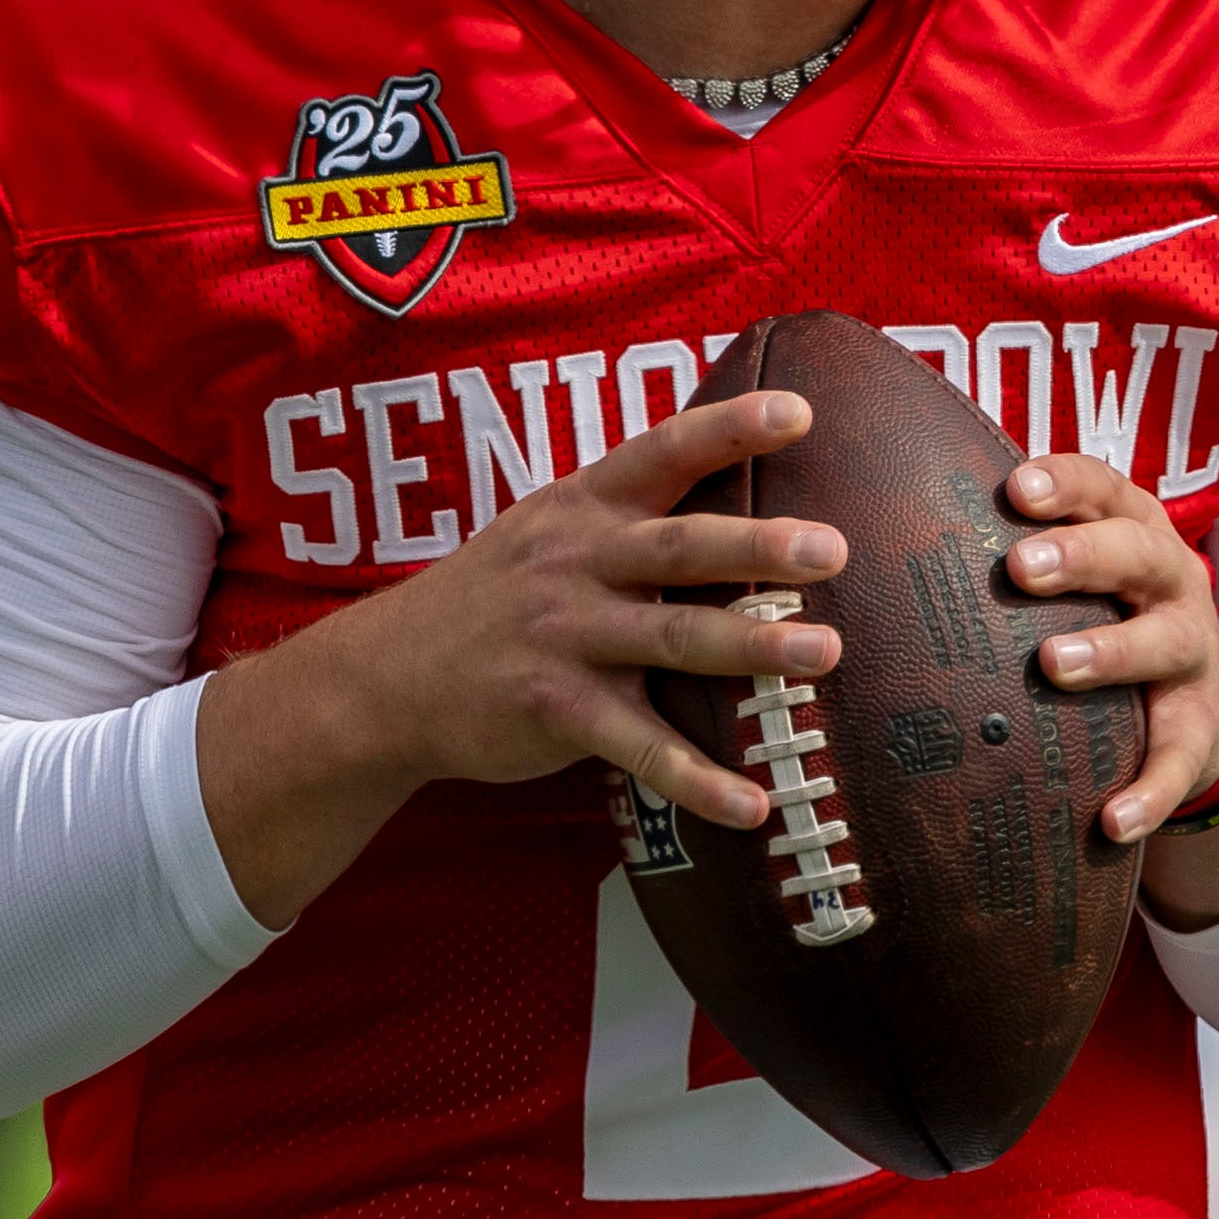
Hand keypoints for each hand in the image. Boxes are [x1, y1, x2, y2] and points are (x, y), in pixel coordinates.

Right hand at [199, 388, 851, 926]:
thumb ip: (628, 513)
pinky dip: (698, 780)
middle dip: (758, 547)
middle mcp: (575, 563)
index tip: (799, 413)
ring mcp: (565, 638)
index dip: (730, 428)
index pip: (662, 450)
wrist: (386, 678)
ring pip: (672, 639)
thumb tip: (737, 490)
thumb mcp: (545, 531)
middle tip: (832, 549)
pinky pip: (641, 748)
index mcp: (581, 506)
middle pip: (678, 547)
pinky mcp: (556, 711)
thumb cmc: (492, 598)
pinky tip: (753, 805)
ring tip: (825, 652)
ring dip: (752, 647)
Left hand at [1005, 452, 1218, 924]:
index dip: (1065, 484)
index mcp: (1134, 530)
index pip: (1105, 489)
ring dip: (1112, 651)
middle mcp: (1171, 582)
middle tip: (1021, 568)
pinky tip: (1111, 822)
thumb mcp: (1081, 570)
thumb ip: (1016, 545)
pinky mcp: (1198, 729)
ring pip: (1163, 644)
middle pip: (1136, 554)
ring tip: (1055, 665)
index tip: (1016, 490)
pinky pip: (1177, 762)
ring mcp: (1191, 655)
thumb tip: (890, 524)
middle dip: (1080, 556)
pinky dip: (1150, 792)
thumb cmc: (1104, 614)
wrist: (1197, 702)